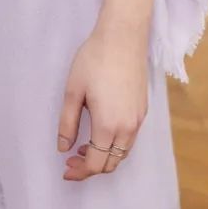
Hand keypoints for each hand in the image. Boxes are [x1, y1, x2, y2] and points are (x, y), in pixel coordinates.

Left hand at [56, 20, 148, 180]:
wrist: (123, 37)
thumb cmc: (94, 60)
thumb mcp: (73, 92)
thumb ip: (67, 123)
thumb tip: (64, 148)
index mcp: (108, 125)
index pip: (95, 163)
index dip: (79, 171)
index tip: (65, 169)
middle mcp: (127, 127)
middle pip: (111, 163)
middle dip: (91, 167)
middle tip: (71, 159)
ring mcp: (138, 119)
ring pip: (123, 153)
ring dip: (104, 157)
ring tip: (84, 146)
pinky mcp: (143, 109)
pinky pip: (130, 139)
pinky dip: (115, 145)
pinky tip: (101, 132)